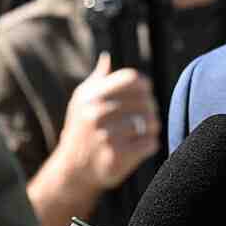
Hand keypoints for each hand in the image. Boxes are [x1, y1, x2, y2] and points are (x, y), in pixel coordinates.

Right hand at [52, 53, 159, 193]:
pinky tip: (140, 145)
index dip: (144, 86)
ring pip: (151, 122)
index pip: (132, 79)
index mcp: (91, 96)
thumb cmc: (82, 129)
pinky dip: (149, 145)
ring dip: (152, 127)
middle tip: (145, 116)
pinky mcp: (117, 156)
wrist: (73, 169)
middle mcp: (97, 114)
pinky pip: (150, 143)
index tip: (144, 94)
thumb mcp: (82, 102)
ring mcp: (107, 136)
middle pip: (145, 100)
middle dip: (150, 108)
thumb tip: (107, 57)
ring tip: (144, 130)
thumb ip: (98, 80)